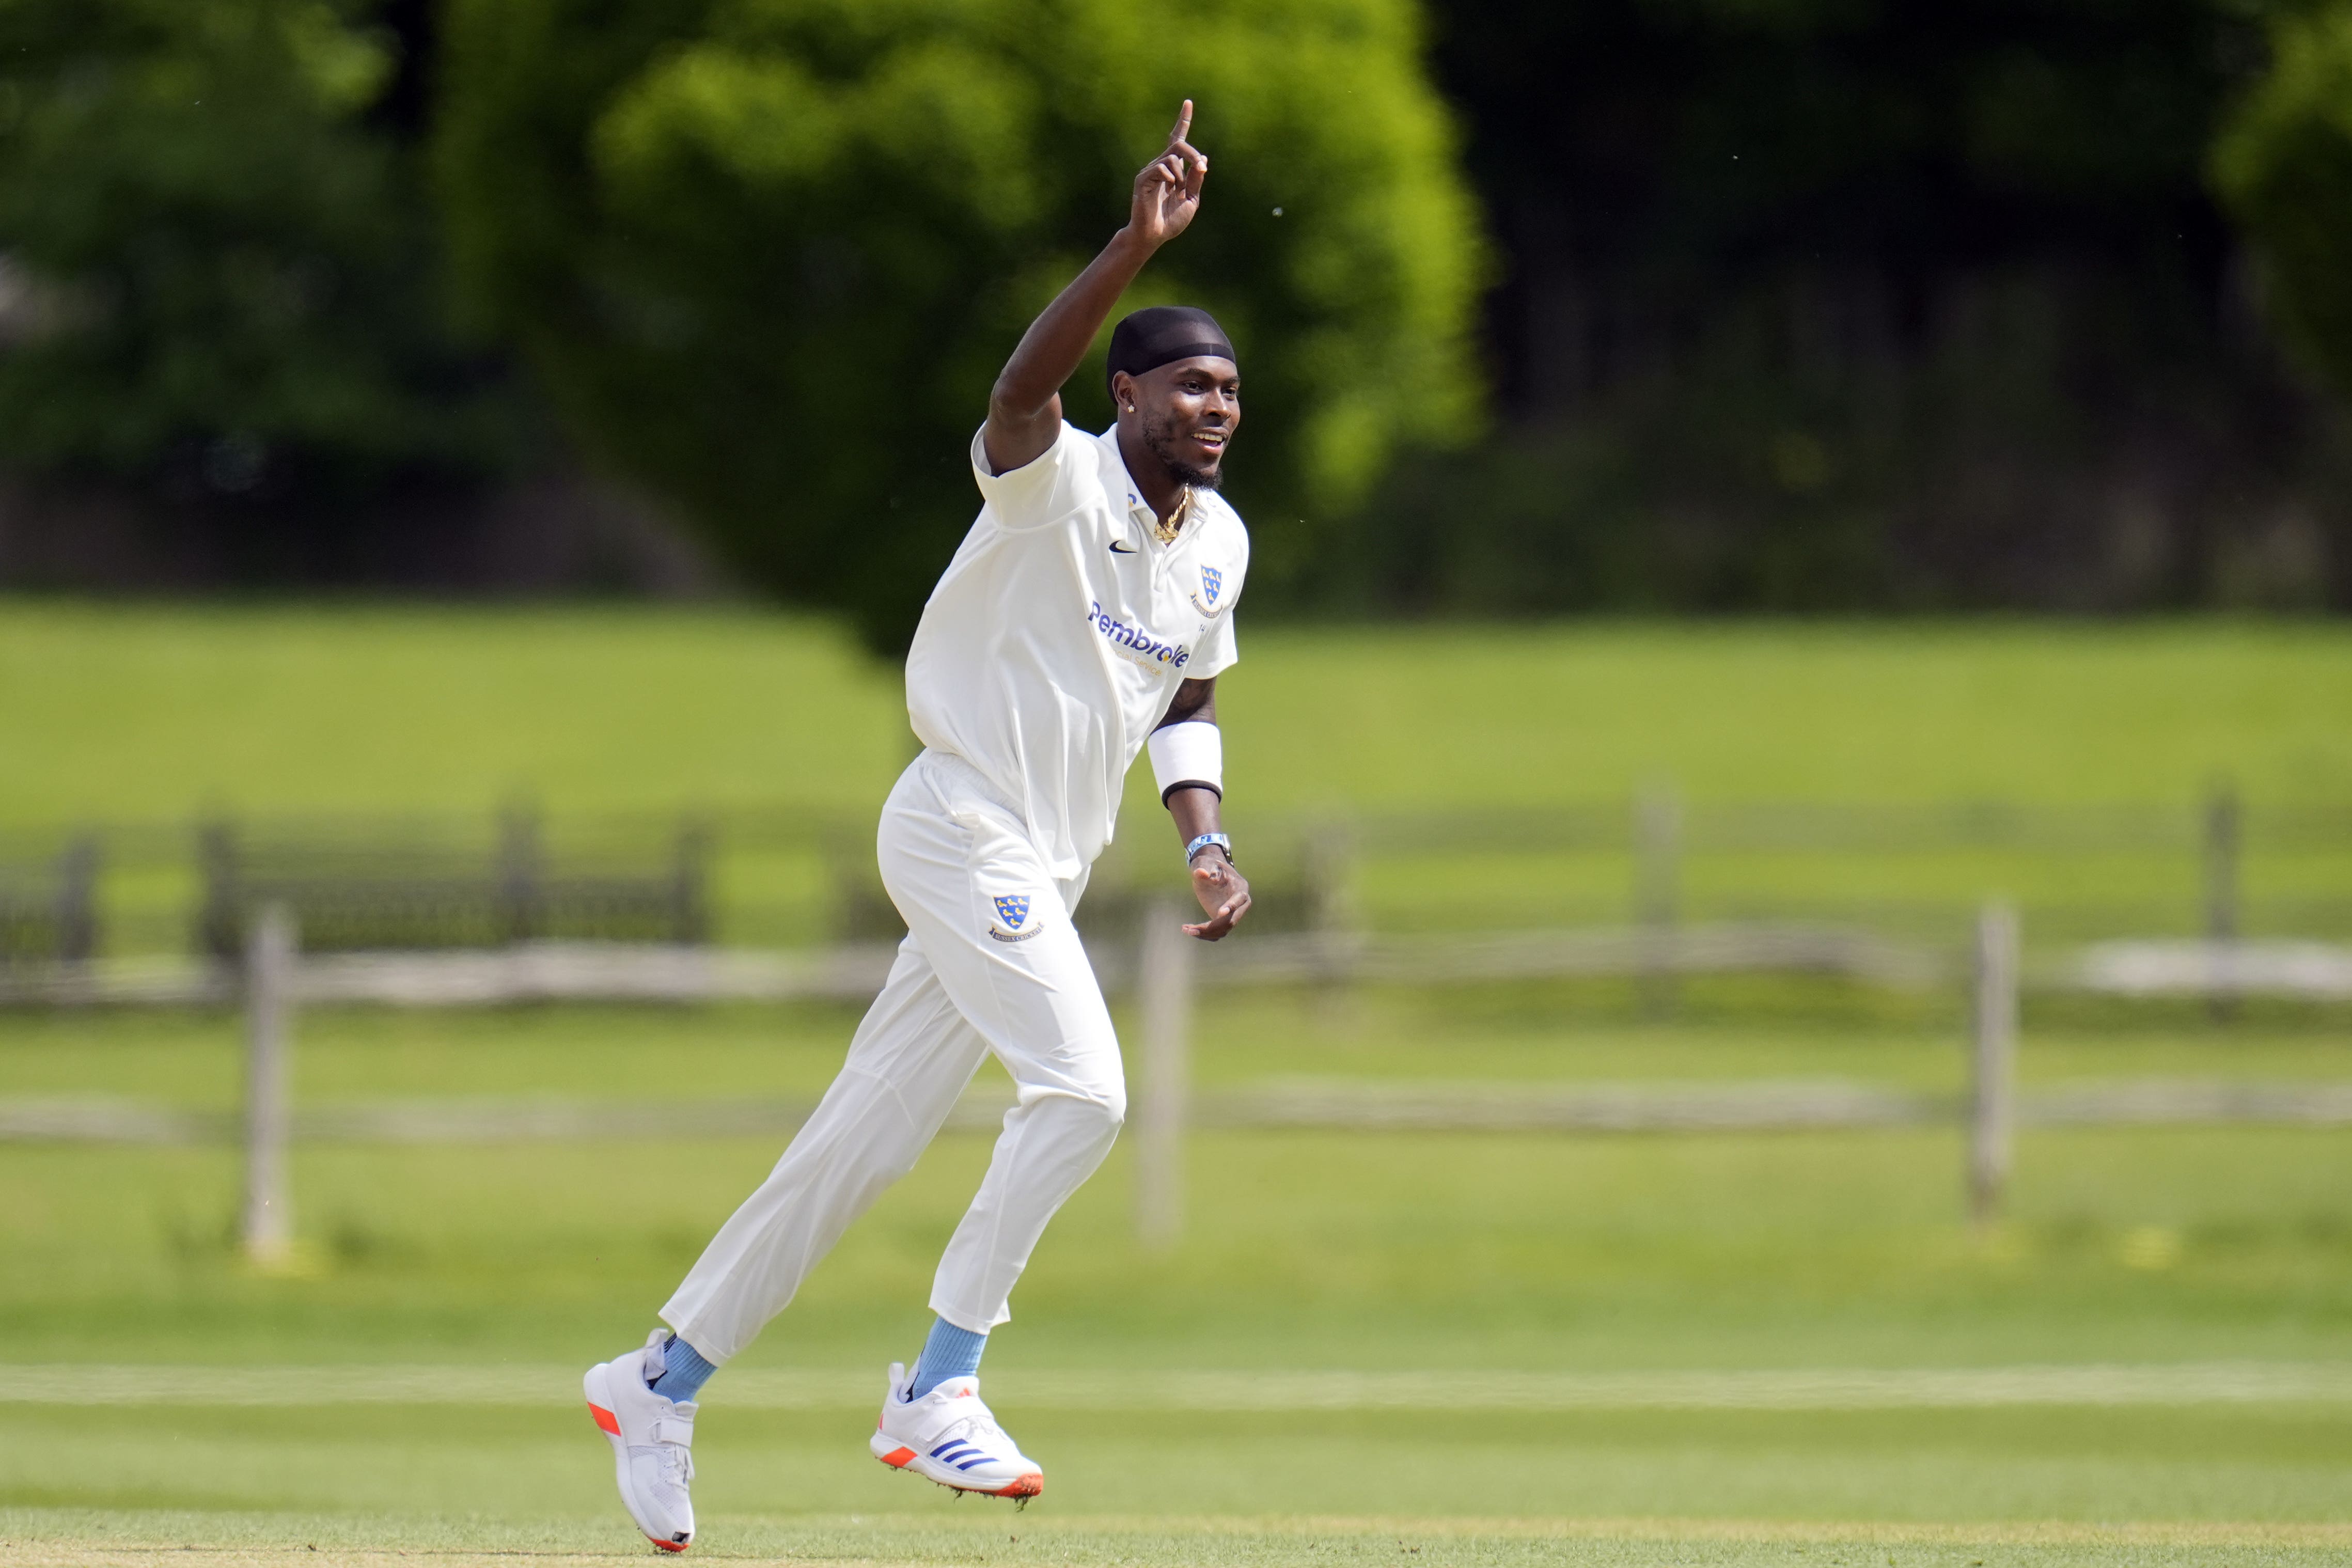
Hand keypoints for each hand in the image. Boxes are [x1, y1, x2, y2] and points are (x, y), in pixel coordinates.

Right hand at [1127, 100, 1206, 248]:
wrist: (1154, 235)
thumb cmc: (1171, 220)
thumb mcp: (1191, 200)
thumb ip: (1196, 181)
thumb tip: (1203, 161)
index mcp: (1174, 170)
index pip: (1177, 140)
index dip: (1183, 121)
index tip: (1188, 103)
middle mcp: (1161, 166)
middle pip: (1178, 145)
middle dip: (1193, 154)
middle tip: (1201, 167)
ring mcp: (1151, 172)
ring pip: (1172, 157)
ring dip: (1182, 173)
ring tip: (1178, 191)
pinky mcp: (1142, 179)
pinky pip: (1160, 168)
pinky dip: (1170, 177)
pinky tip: (1170, 189)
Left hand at [1183, 849, 1249, 940]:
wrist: (1209, 871)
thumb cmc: (1208, 864)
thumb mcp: (1204, 863)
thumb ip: (1203, 867)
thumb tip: (1201, 873)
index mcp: (1240, 886)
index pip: (1240, 898)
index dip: (1232, 906)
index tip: (1219, 913)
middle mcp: (1241, 903)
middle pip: (1232, 920)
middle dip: (1212, 927)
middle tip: (1191, 929)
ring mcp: (1233, 913)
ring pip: (1223, 930)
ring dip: (1206, 933)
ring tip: (1186, 929)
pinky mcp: (1223, 920)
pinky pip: (1216, 932)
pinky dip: (1204, 934)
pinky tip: (1188, 929)